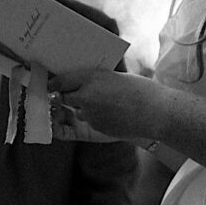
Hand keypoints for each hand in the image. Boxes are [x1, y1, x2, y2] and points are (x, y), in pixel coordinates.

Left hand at [49, 70, 168, 141]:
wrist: (155, 112)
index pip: (61, 81)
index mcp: (91, 78)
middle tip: (69, 94)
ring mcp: (90, 114)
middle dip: (66, 97)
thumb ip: (95, 80)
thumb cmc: (140, 90)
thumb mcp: (114, 77)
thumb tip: (80, 82)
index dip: (53, 83)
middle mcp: (86, 96)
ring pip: (78, 111)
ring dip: (83, 108)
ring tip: (104, 104)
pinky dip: (96, 118)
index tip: (50, 84)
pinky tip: (111, 114)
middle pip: (64, 97)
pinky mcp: (95, 128)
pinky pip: (89, 122)